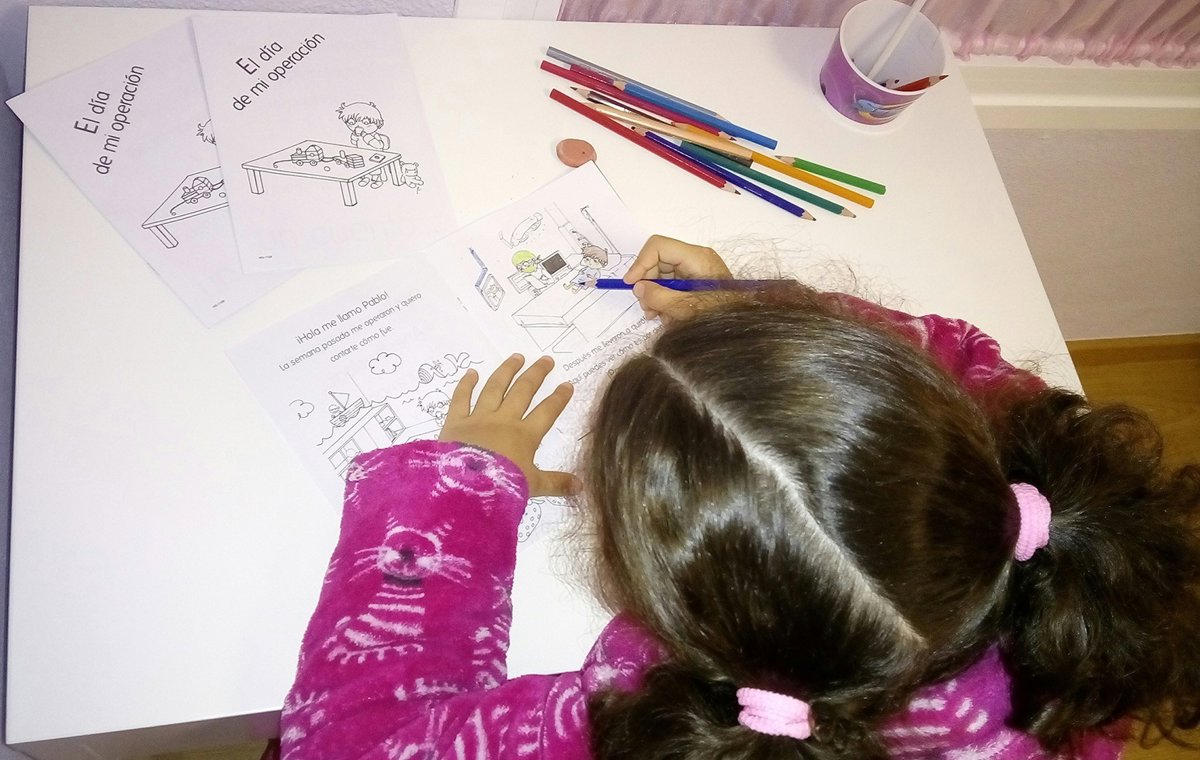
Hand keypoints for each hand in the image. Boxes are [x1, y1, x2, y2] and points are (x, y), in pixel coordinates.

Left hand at [439, 354, 576, 497]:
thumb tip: (582, 487)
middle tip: (546, 360)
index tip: (567, 384)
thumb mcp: (533, 486)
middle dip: (536, 375)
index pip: (547, 412)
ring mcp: (479, 418)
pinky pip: (461, 398)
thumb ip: (557, 483)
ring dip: (507, 371)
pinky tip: (472, 372)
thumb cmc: (502, 487)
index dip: (559, 398)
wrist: (466, 488)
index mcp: (525, 435)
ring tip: (516, 357)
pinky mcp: (456, 421)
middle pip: (523, 391)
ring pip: (495, 388)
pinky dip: (466, 384)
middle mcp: (504, 420)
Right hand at [622, 235, 734, 321]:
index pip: (658, 247)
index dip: (640, 263)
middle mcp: (695, 259)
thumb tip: (638, 287)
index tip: (631, 283)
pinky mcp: (695, 283)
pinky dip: (664, 299)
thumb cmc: (719, 316)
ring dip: (654, 295)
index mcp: (696, 258)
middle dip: (647, 283)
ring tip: (655, 315)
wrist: (742, 330)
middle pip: (658, 261)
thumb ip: (658, 297)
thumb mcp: (685, 308)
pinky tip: (666, 316)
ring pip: (662, 275)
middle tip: (645, 307)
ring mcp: (695, 270)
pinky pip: (671, 285)